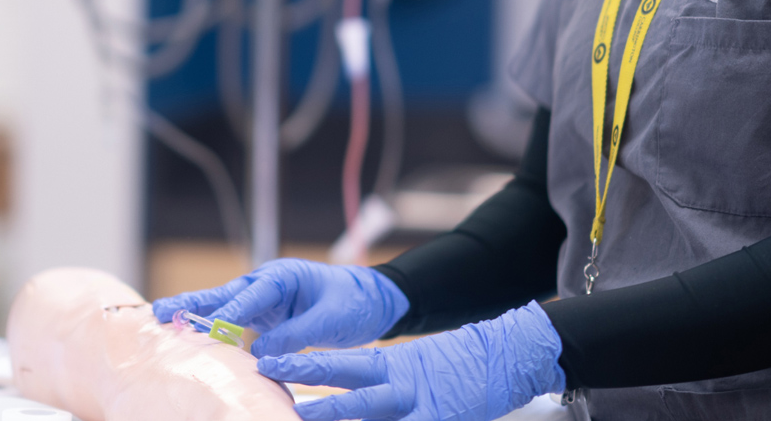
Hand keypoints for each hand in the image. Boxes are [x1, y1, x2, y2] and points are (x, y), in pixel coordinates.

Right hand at [151, 258, 409, 356]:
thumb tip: (259, 355)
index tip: (202, 335)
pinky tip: (193, 345)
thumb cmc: (354, 303)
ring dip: (195, 318)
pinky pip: (235, 325)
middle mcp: (268, 285)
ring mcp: (265, 301)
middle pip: (224, 295)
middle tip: (157, 312)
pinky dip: (214, 333)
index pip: (248, 297)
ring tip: (160, 325)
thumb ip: (294, 334)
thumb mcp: (329, 320)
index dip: (223, 316)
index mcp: (284, 276)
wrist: (373, 300)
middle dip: (191, 304)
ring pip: (224, 309)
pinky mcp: (266, 317)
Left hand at [257, 301, 565, 420]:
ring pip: (367, 412)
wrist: (501, 355)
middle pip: (345, 383)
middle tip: (271, 380)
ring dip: (334, 414)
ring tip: (302, 416)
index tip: (269, 363)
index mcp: (389, 364)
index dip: (303, 364)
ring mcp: (415, 404)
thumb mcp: (412, 366)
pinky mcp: (436, 420)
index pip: (339, 363)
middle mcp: (396, 382)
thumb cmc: (454, 364)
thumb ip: (377, 381)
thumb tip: (336, 398)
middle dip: (308, 386)